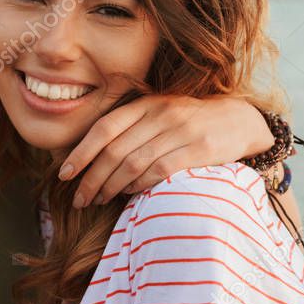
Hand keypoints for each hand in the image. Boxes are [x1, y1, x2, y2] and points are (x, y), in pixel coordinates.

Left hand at [59, 95, 273, 207]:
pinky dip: (138, 185)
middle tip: (79, 199)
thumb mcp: (159, 112)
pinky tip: (127, 194)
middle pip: (114, 150)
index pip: (104, 128)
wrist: (239, 119)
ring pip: (132, 163)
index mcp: (145, 103)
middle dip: (91, 178)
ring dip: (110, 186)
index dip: (81, 152)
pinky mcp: (198, 149)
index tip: (64, 174)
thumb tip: (92, 158)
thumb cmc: (190, 120)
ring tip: (98, 200)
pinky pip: (158, 170)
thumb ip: (131, 127)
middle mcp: (160, 114)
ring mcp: (180, 130)